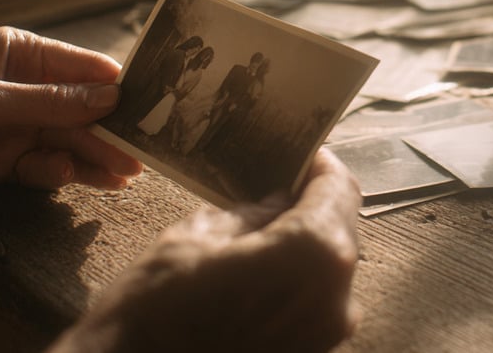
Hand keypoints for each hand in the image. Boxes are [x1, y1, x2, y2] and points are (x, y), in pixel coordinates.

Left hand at [0, 26, 142, 211]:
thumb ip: (49, 104)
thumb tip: (110, 99)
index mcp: (16, 52)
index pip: (79, 67)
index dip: (115, 86)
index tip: (150, 103)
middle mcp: (20, 86)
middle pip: (79, 109)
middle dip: (108, 131)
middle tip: (141, 153)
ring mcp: (12, 126)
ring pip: (66, 140)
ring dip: (93, 157)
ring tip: (123, 175)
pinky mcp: (2, 162)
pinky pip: (44, 166)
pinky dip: (62, 173)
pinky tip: (76, 178)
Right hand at [52, 148, 361, 352]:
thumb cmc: (153, 313)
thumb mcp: (196, 238)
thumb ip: (253, 213)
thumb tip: (280, 201)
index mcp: (312, 255)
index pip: (339, 190)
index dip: (319, 168)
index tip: (301, 158)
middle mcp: (337, 302)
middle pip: (339, 235)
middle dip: (310, 211)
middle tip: (274, 197)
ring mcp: (328, 341)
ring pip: (329, 278)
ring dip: (303, 256)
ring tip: (258, 248)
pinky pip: (314, 315)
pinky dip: (295, 295)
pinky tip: (255, 290)